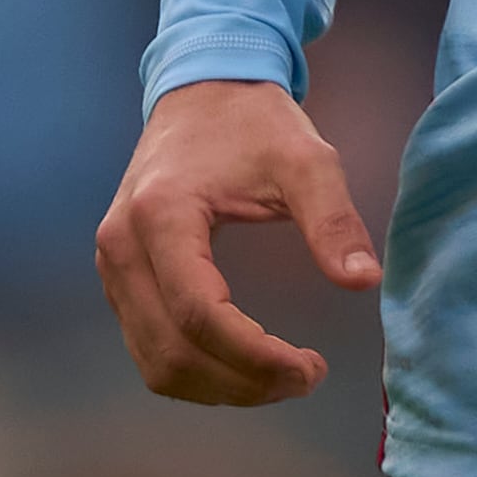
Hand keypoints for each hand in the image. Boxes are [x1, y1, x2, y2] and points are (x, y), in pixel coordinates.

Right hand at [96, 78, 381, 405]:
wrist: (203, 91)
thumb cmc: (255, 124)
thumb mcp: (308, 160)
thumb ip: (334, 220)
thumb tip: (365, 281)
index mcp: (161, 217)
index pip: (200, 315)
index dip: (255, 356)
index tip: (312, 369)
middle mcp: (120, 249)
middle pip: (170, 351)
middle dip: (241, 381)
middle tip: (306, 379)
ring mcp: (112, 267)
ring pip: (153, 361)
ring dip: (217, 385)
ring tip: (283, 378)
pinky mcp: (119, 277)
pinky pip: (148, 344)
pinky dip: (196, 368)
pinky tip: (247, 363)